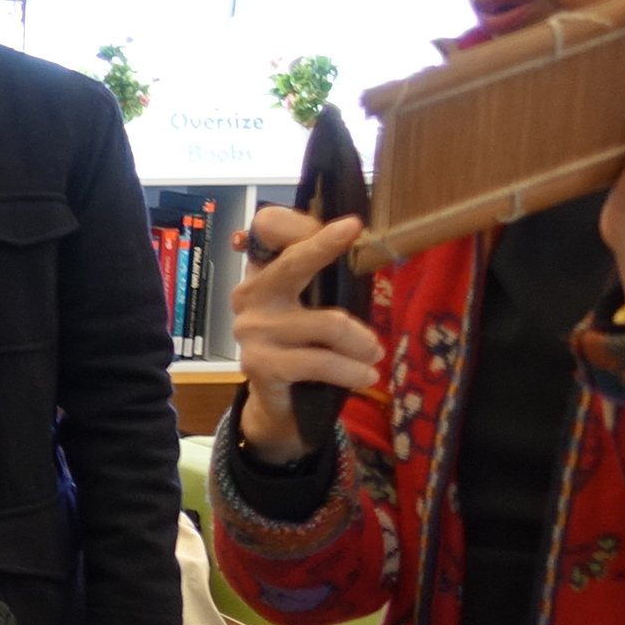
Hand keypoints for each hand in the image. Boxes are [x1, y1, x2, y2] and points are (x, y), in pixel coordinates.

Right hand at [228, 205, 380, 460]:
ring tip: (374, 354)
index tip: (348, 225)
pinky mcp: (261, 364)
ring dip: (362, 342)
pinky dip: (351, 370)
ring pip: (328, 324)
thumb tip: (364, 243)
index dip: (301, 223)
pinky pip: (321, 362)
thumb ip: (324, 277)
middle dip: (322, 245)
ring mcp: (252, 330)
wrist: (280, 401)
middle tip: (355, 230)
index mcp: (262, 272)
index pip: (266, 229)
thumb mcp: (313, 305)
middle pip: (290, 263)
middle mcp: (250, 295)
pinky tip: (366, 375)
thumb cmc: (305, 345)